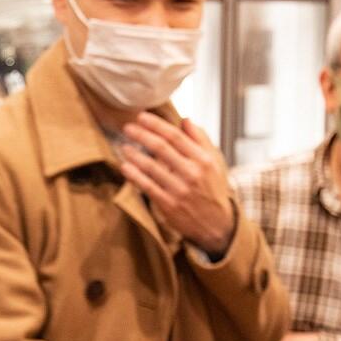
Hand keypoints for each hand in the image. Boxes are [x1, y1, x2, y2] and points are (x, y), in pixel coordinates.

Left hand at [119, 114, 234, 255]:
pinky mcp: (169, 205)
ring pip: (151, 167)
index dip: (156, 125)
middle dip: (142, 135)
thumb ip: (200, 139)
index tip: (142, 117)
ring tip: (124, 146)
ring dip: (134, 155)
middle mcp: (192, 173)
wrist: (217, 224)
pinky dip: (134, 175)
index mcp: (203, 160)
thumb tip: (185, 120)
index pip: (176, 136)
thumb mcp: (215, 162)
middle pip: (161, 148)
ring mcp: (179, 190)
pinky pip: (147, 186)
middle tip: (128, 127)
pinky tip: (125, 166)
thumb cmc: (213, 189)